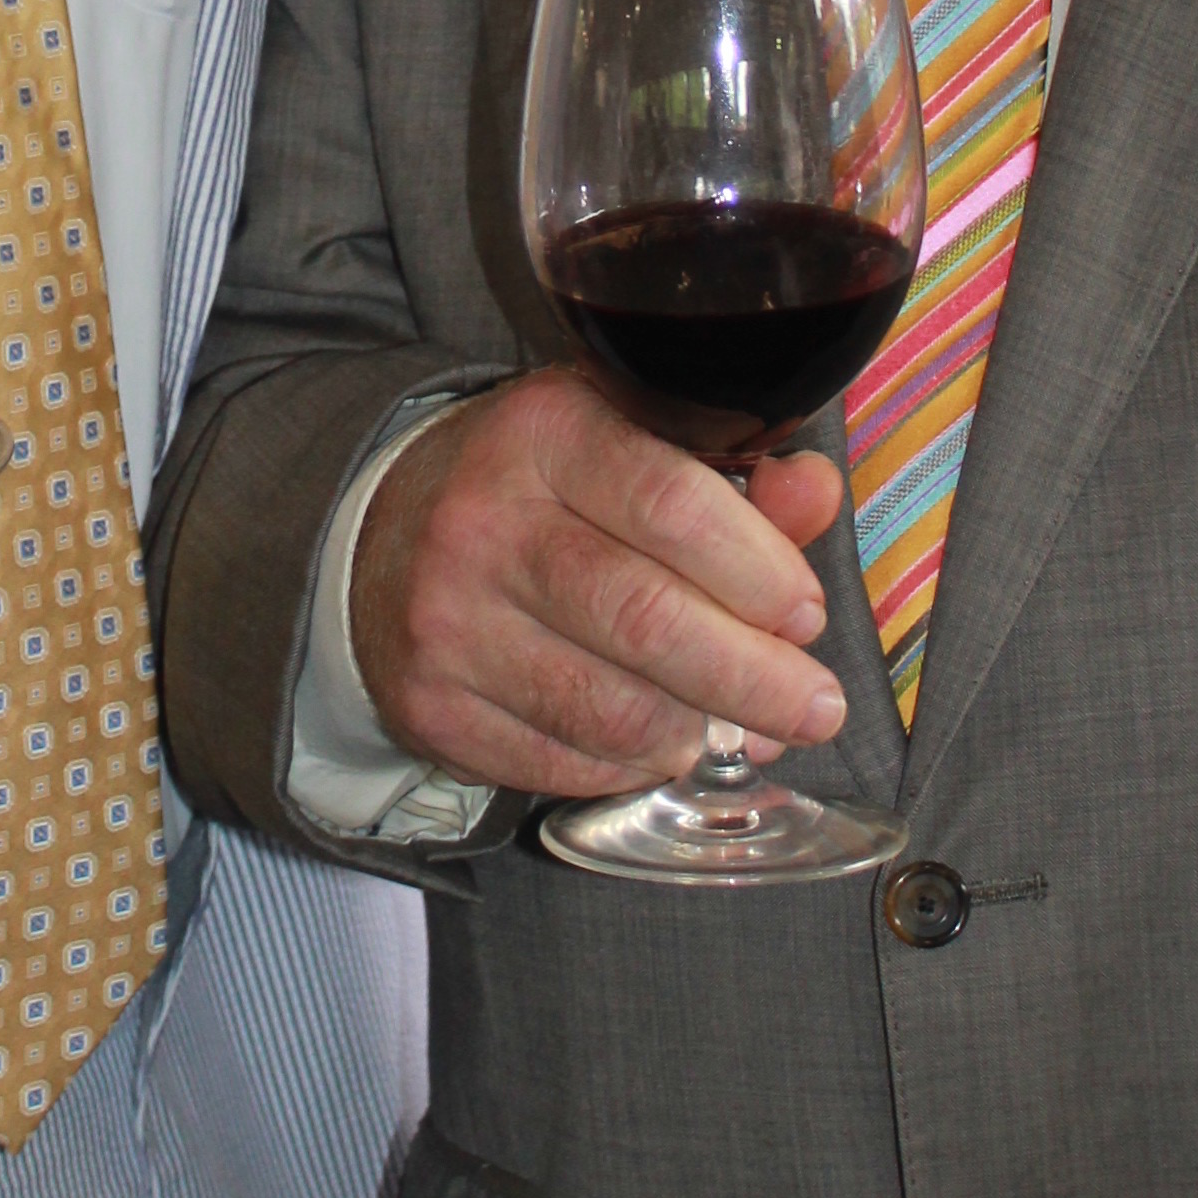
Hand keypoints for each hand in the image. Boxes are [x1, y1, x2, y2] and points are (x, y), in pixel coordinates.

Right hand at [351, 369, 845, 800]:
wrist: (381, 540)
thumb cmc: (538, 492)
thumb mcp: (624, 445)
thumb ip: (731, 474)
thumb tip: (815, 494)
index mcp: (544, 431)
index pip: (674, 506)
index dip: (760, 572)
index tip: (805, 613)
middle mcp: (484, 520)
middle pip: (648, 620)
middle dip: (755, 678)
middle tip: (814, 706)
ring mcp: (448, 619)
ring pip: (612, 709)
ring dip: (701, 734)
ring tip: (746, 729)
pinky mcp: (432, 704)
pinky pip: (563, 763)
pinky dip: (632, 766)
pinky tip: (661, 743)